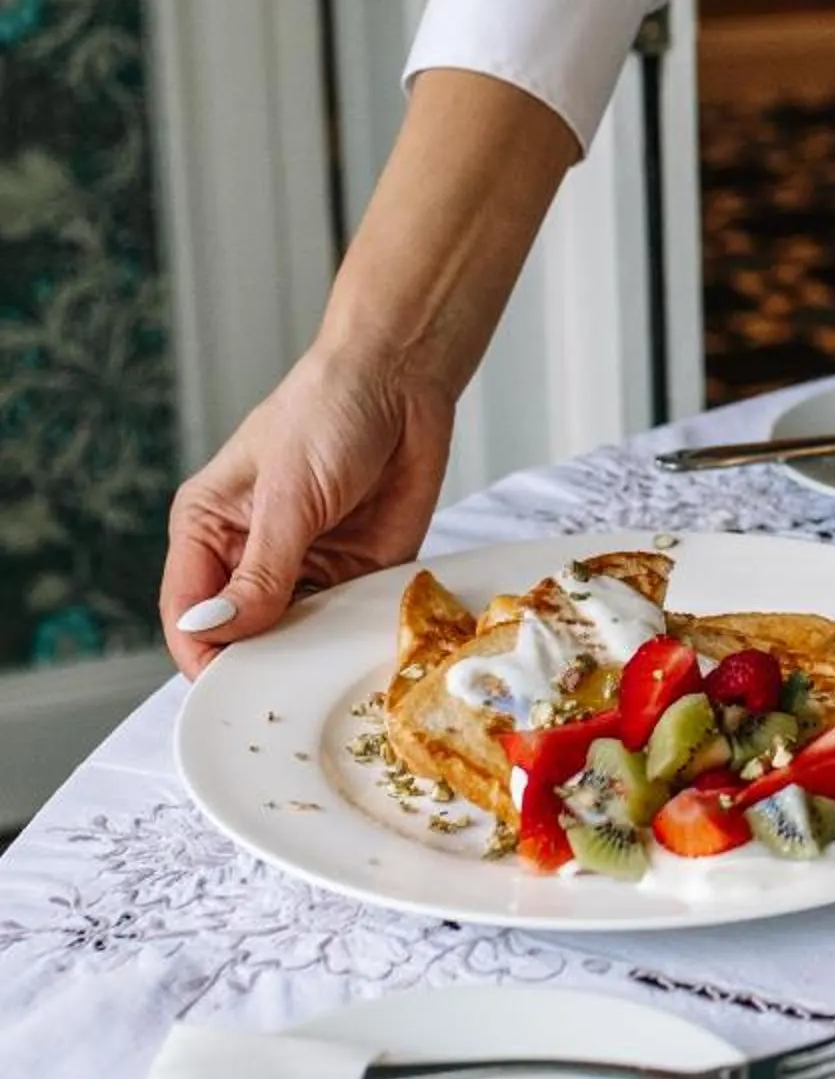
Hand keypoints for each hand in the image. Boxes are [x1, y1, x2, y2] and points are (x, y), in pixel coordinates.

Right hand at [158, 340, 454, 679]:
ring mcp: (303, 567)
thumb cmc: (328, 412)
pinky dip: (348, 639)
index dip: (201, 654)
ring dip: (305, 657)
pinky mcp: (354, 572)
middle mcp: (249, 556)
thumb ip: (259, 571)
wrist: (402, 381)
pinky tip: (357, 649)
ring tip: (319, 675)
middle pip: (238, 636)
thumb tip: (215, 631)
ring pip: (291, 639)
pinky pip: (343, 623)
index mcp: (207, 529)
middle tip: (277, 697)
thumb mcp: (287, 495)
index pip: (188, 612)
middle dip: (254, 666)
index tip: (223, 691)